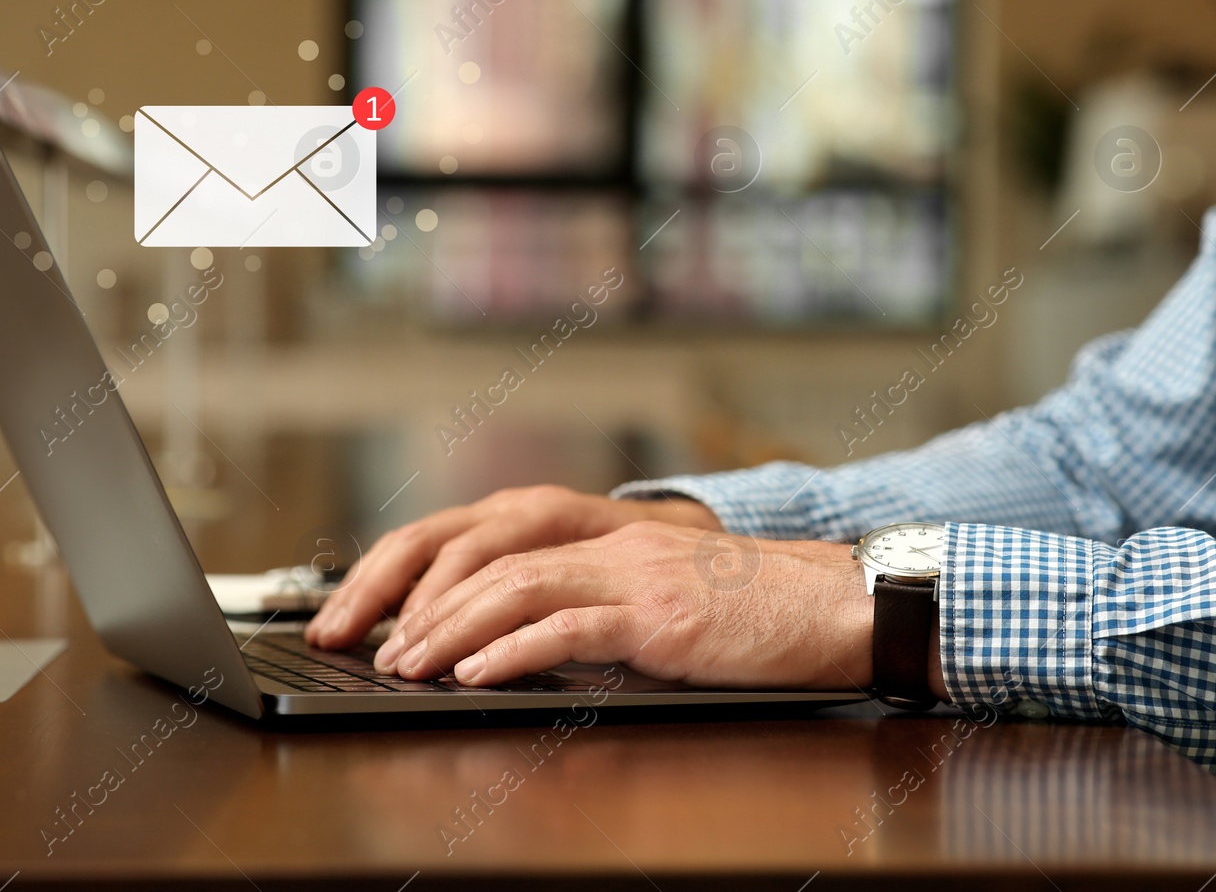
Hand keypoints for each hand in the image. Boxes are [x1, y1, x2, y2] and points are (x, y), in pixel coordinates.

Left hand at [369, 521, 879, 690]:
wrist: (840, 604)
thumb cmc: (761, 615)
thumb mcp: (671, 602)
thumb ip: (606, 613)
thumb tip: (533, 650)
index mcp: (612, 540)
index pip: (500, 546)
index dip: (436, 579)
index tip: (392, 619)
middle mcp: (614, 547)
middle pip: (491, 560)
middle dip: (421, 605)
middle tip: (375, 648)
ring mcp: (636, 576)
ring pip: (516, 588)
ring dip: (450, 630)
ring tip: (405, 666)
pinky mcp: (660, 616)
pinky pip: (568, 628)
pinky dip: (510, 651)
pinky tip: (473, 675)